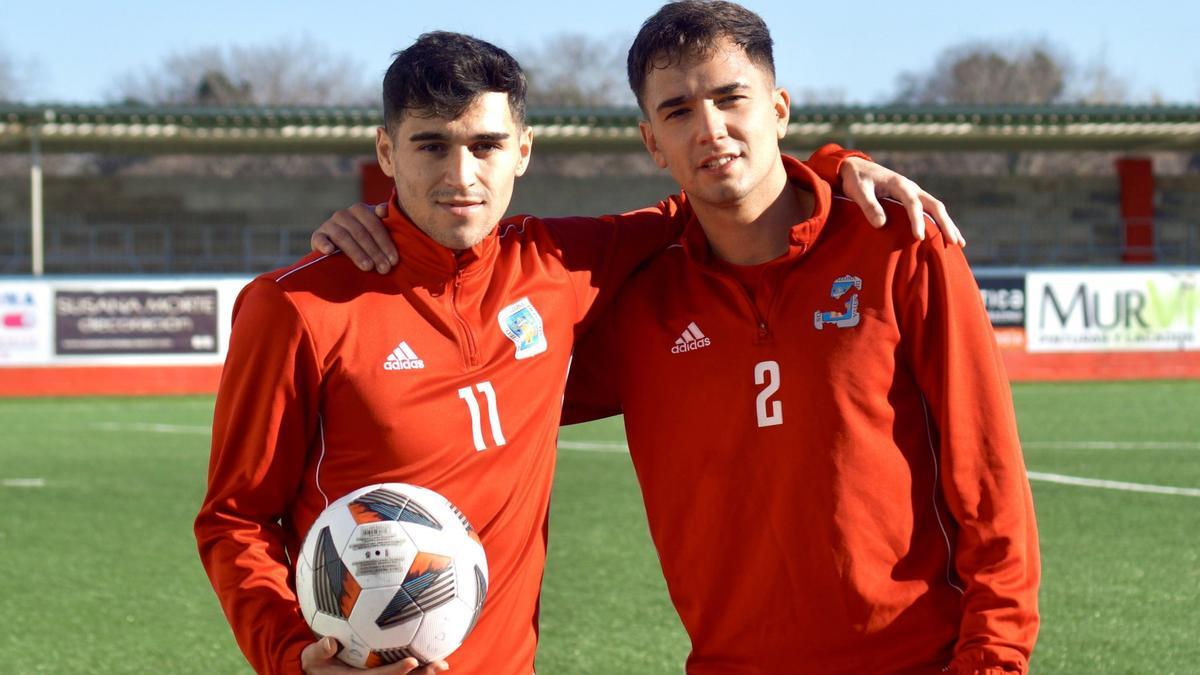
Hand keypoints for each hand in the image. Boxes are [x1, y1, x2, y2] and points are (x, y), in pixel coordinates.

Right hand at [300, 636, 448, 673]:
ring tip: (443, 664)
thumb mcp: (312, 658)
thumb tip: (330, 642)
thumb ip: (320, 651)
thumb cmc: (316, 662)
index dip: (397, 671)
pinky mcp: (380, 674)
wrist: (316, 672)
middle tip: (439, 665)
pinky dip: (418, 666)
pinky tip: (433, 655)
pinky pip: (401, 671)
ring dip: (424, 673)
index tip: (412, 661)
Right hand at [311, 202, 397, 273]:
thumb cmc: (366, 240)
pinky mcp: (317, 236)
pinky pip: (319, 239)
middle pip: (360, 232)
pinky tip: (330, 252)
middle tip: (384, 269)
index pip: (374, 224)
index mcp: (360, 210)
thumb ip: (385, 219)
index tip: (394, 260)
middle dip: (374, 252)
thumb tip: (384, 210)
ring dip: (357, 253)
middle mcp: (343, 214)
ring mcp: (329, 225)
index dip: (385, 242)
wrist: (339, 250)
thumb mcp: (377, 229)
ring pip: (343, 237)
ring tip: (368, 267)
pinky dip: (324, 244)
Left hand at [838, 157, 964, 246]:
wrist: (856, 167)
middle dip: (945, 224)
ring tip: (959, 243)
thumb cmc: (856, 180)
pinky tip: (948, 235)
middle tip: (953, 242)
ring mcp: (914, 193)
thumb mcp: (858, 191)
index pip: (912, 203)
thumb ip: (869, 206)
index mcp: (899, 184)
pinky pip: (930, 211)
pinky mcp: (913, 199)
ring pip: (936, 208)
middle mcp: (912, 187)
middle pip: (934, 205)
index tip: (920, 237)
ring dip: (948, 224)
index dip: (917, 220)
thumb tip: (881, 225)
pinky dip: (941, 223)